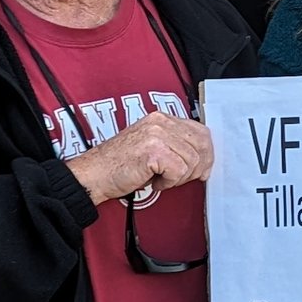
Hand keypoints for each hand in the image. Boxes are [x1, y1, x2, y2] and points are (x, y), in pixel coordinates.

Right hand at [67, 110, 215, 203]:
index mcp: (161, 119)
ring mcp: (157, 134)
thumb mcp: (151, 147)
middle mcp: (160, 122)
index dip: (207, 153)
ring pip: (192, 161)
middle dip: (197, 168)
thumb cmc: (119, 165)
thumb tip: (204, 159)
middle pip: (202, 146)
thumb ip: (174, 145)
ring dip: (179, 178)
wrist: (94, 174)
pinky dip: (169, 183)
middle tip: (179, 178)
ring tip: (160, 179)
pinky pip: (179, 172)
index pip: (201, 131)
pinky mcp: (154, 151)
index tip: (203, 169)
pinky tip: (154, 182)